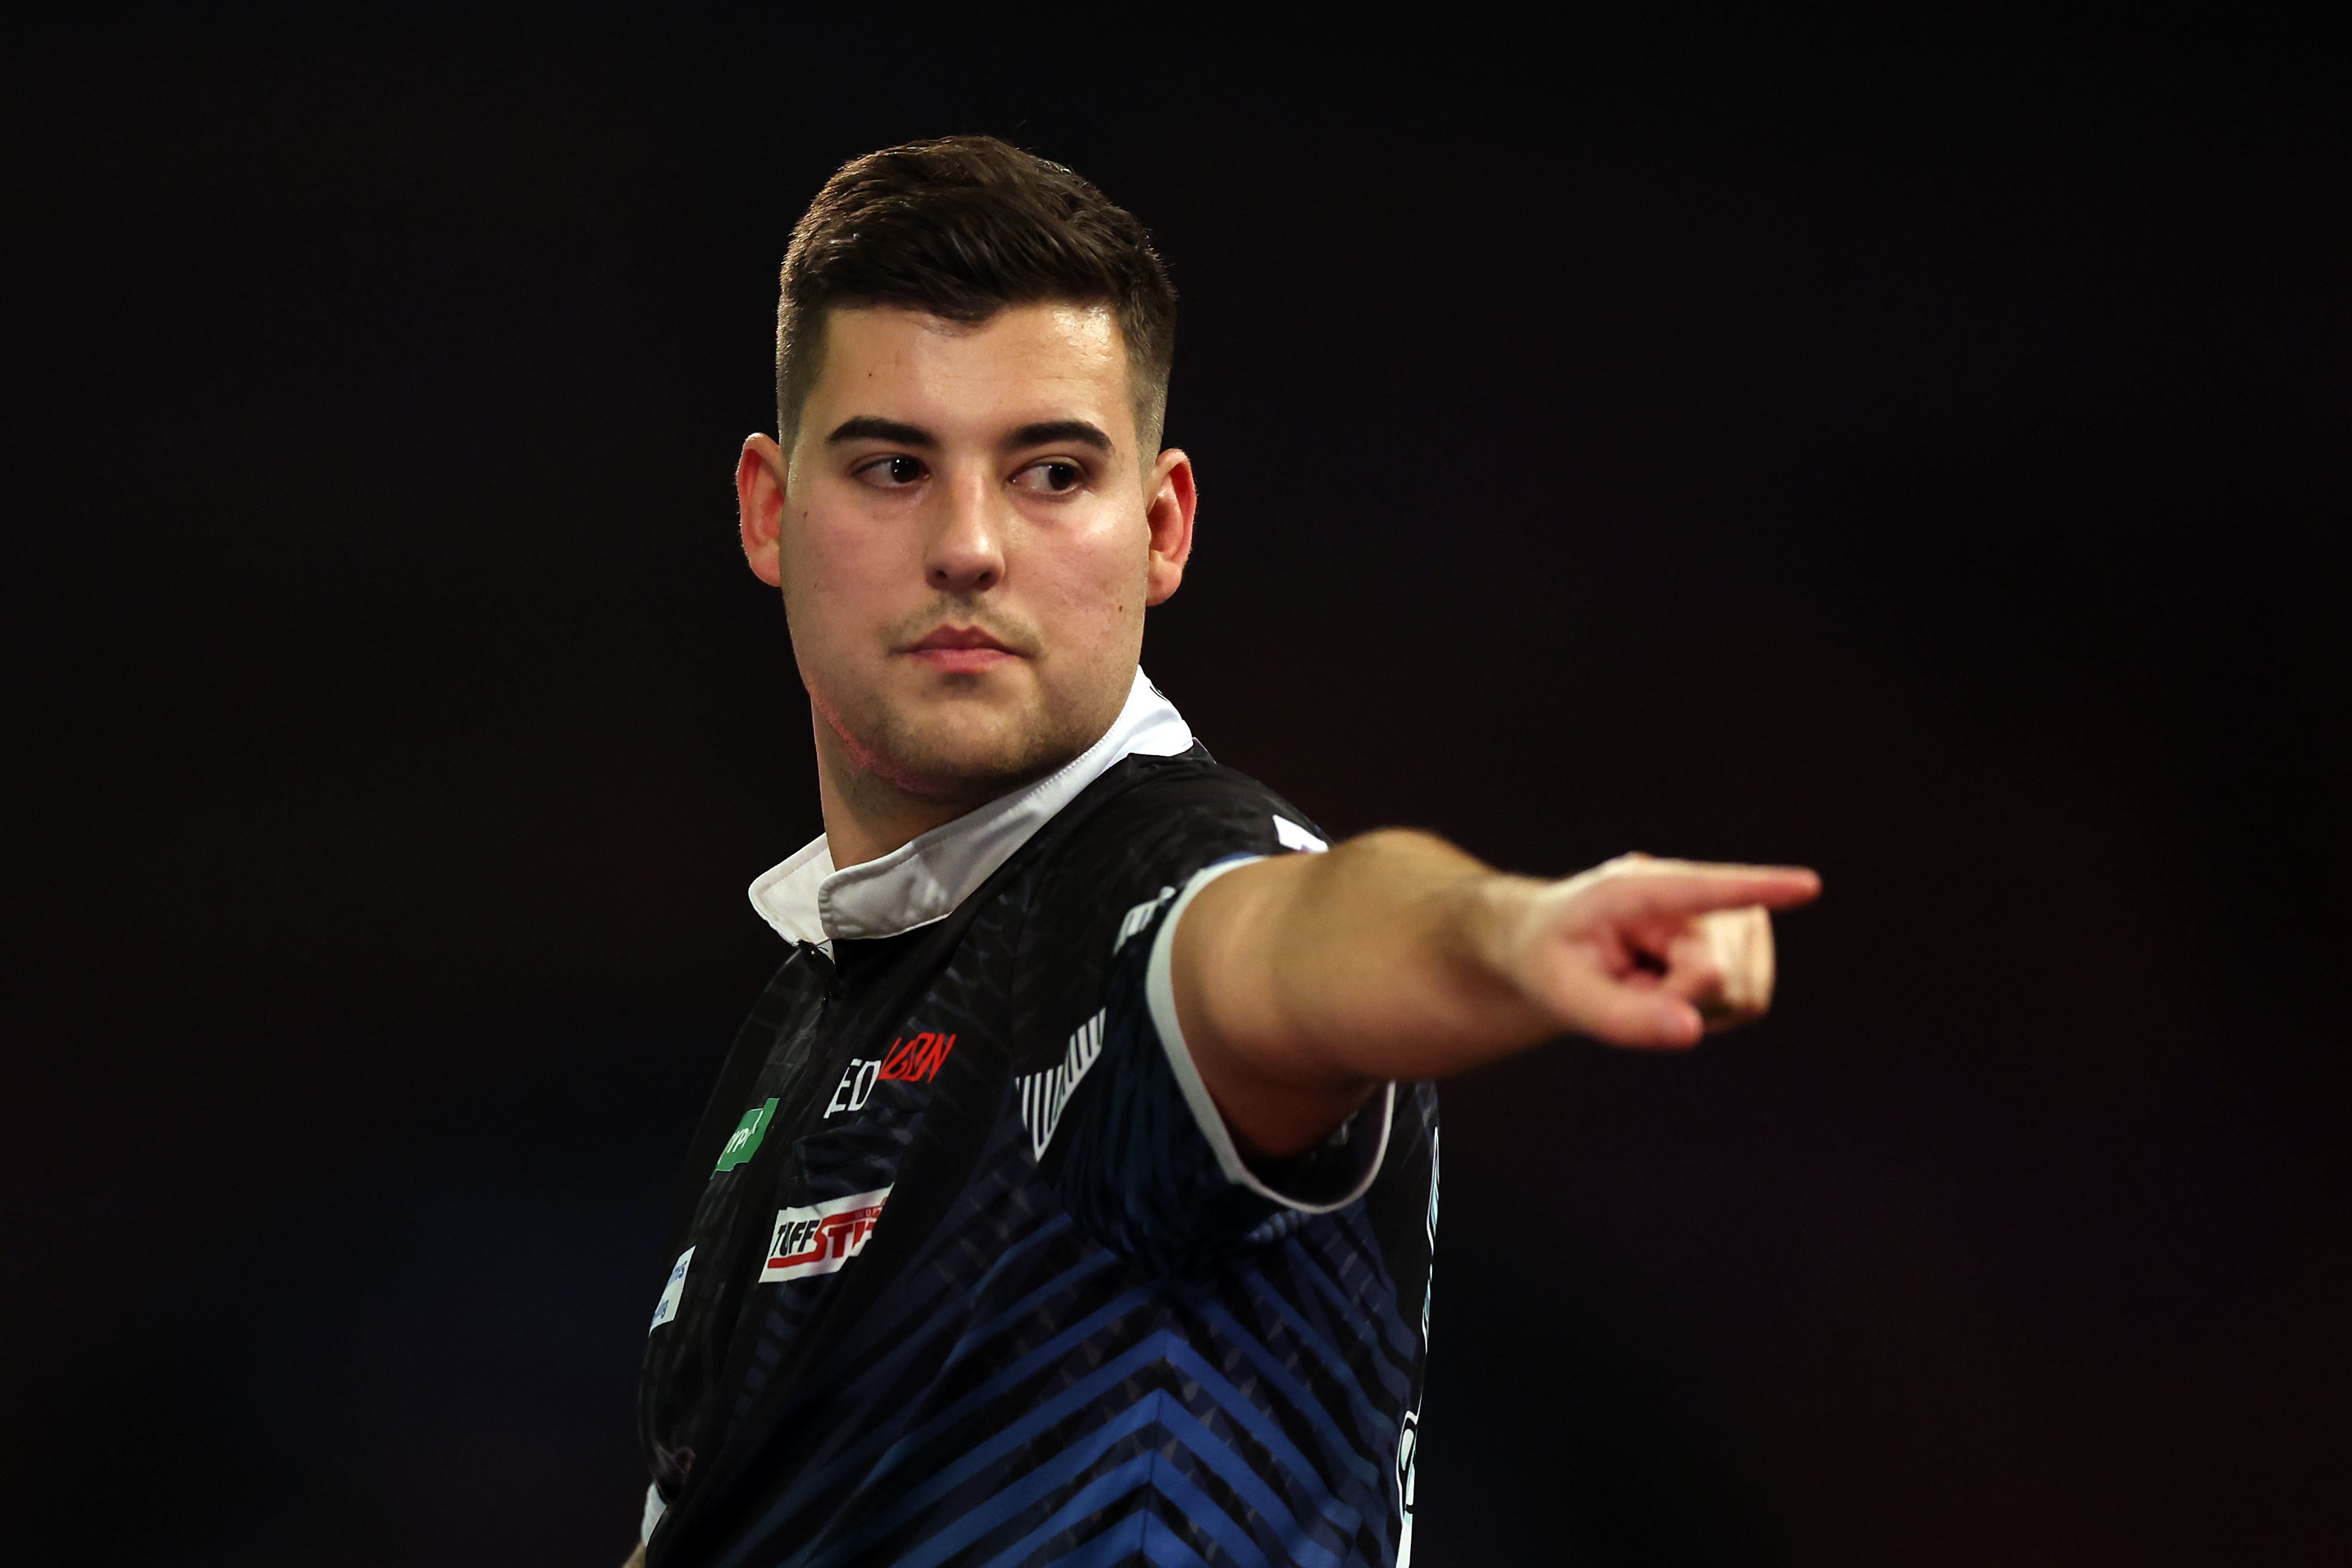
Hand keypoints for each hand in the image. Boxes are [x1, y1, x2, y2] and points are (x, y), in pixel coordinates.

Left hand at [1492, 853, 1821, 1049]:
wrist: (1556, 946)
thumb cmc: (1552, 961)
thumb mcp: (1564, 995)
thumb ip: (1622, 1018)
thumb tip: (1691, 1031)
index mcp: (1632, 888)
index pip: (1700, 889)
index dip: (1756, 888)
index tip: (1806, 886)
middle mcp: (1688, 892)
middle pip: (1717, 974)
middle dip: (1674, 1001)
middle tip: (1626, 986)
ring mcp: (1725, 915)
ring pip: (1741, 991)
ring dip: (1691, 1006)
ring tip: (1646, 983)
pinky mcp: (1745, 943)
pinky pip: (1747, 1001)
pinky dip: (1708, 1010)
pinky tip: (1671, 989)